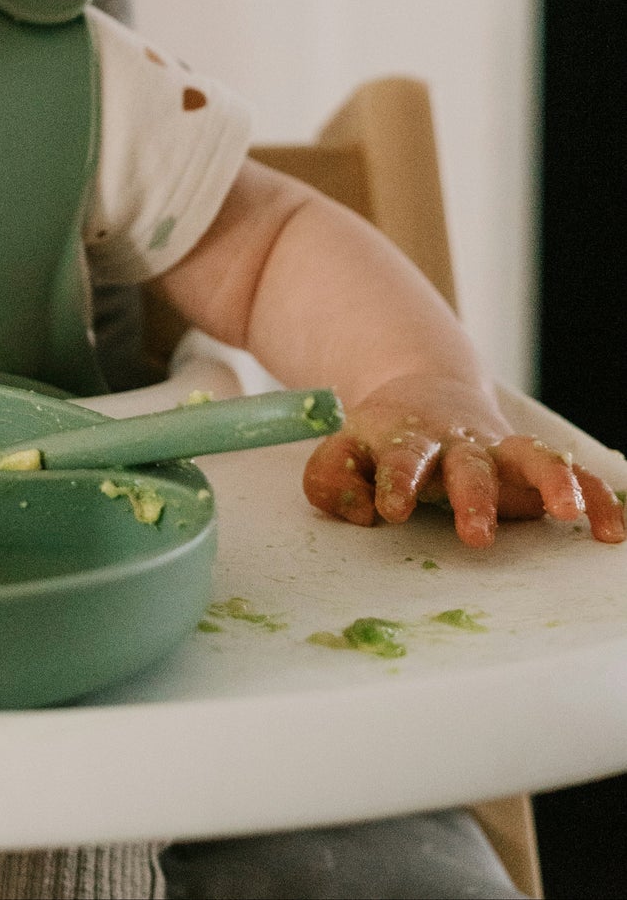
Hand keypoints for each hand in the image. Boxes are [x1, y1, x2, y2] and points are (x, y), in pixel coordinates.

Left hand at [302, 373, 625, 547]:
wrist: (423, 396)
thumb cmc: (379, 440)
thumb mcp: (342, 451)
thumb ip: (331, 480)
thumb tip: (361, 513)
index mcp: (406, 440)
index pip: (401, 459)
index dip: (396, 481)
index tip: (392, 509)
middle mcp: (457, 445)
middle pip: (468, 467)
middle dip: (474, 497)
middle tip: (475, 534)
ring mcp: (499, 452)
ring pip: (531, 458)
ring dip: (551, 482)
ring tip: (568, 512)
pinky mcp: (530, 464)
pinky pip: (570, 474)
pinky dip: (594, 496)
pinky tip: (609, 529)